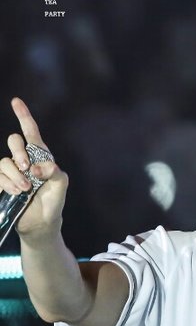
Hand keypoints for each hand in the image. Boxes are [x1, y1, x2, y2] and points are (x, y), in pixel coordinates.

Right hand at [0, 98, 67, 238]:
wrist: (42, 224)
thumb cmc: (53, 203)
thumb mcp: (60, 186)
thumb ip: (54, 173)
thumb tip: (38, 167)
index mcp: (41, 156)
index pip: (31, 132)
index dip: (24, 116)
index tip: (16, 101)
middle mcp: (25, 160)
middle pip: (13, 141)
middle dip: (18, 152)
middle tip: (27, 168)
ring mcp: (12, 171)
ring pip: (4, 161)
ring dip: (14, 174)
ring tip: (24, 189)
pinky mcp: (3, 183)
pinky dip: (6, 183)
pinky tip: (16, 192)